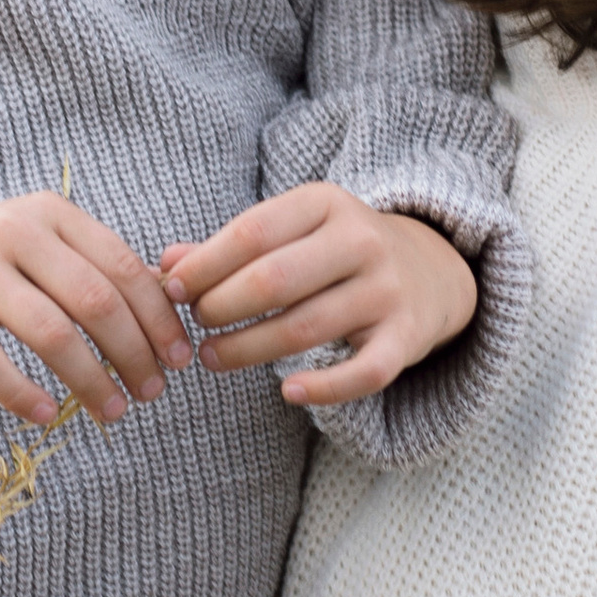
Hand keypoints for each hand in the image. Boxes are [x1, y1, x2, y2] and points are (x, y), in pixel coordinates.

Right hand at [0, 192, 194, 429]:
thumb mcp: (40, 245)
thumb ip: (96, 266)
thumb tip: (174, 302)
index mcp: (51, 212)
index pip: (123, 267)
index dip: (159, 317)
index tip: (181, 358)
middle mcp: (15, 230)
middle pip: (95, 300)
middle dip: (134, 353)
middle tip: (153, 393)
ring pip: (50, 332)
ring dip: (91, 379)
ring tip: (113, 411)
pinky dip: (23, 394)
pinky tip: (48, 415)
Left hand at [161, 185, 477, 404]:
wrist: (431, 268)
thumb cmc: (335, 251)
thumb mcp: (291, 231)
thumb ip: (231, 246)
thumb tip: (166, 264)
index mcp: (325, 204)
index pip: (253, 232)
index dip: (206, 264)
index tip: (172, 290)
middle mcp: (361, 241)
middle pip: (274, 280)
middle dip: (221, 307)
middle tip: (195, 327)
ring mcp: (387, 290)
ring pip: (306, 328)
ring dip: (248, 350)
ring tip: (212, 358)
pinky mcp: (406, 337)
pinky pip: (364, 372)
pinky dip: (325, 389)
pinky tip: (287, 392)